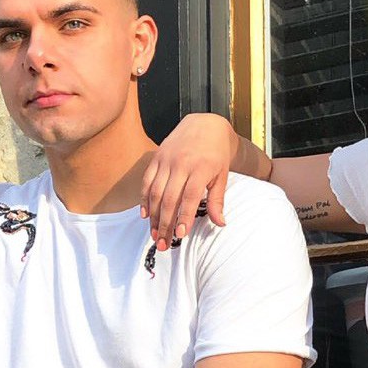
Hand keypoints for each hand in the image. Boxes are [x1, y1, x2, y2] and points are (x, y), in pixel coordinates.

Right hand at [141, 113, 238, 248]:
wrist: (204, 125)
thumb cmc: (216, 153)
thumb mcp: (222, 175)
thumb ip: (218, 200)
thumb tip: (220, 223)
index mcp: (200, 168)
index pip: (190, 197)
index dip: (184, 217)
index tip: (180, 234)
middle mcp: (181, 164)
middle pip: (169, 198)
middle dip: (165, 223)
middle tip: (163, 243)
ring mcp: (166, 160)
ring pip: (155, 192)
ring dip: (153, 216)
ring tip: (154, 234)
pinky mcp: (156, 157)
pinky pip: (147, 181)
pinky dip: (144, 198)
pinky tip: (145, 214)